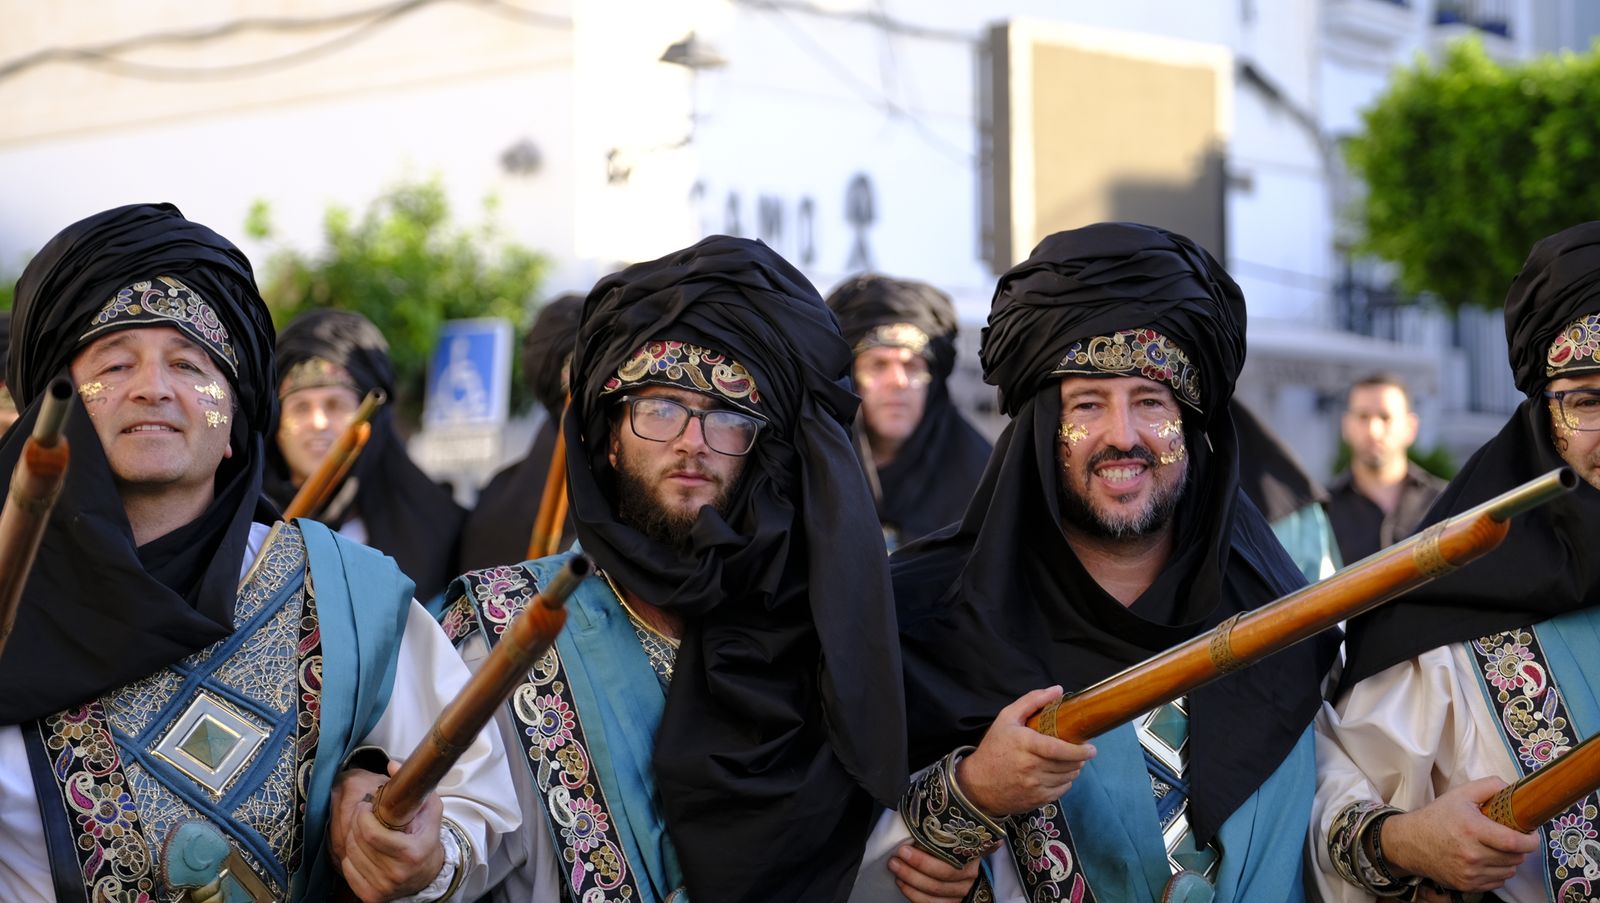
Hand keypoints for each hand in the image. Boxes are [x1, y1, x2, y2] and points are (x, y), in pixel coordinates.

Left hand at [331, 760, 447, 901]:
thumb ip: (414, 787)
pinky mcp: (371, 896)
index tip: (366, 806)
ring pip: (349, 855)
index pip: (371, 833)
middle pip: (357, 842)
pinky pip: (347, 870)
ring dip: (352, 838)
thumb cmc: (426, 838)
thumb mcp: (430, 810)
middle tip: (363, 814)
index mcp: (411, 853)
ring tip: (363, 830)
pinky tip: (362, 849)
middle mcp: (396, 874)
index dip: (362, 816)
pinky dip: (350, 856)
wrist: (428, 874)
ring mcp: (382, 888)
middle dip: (356, 823)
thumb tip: (392, 764)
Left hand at [888, 842, 978, 902]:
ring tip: (895, 870)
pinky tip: (903, 884)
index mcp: (970, 852)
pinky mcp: (952, 901)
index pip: (947, 858)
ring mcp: (962, 890)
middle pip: (940, 876)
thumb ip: (933, 833)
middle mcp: (969, 873)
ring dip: (910, 882)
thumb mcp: (945, 833)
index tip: (903, 850)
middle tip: (894, 860)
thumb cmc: (947, 840)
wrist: (956, 855)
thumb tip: (909, 832)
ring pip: (935, 892)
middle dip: (913, 869)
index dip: (923, 858)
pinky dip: (914, 895)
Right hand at [955, 687, 1096, 816]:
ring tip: (1070, 762)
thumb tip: (1058, 690)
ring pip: (1067, 778)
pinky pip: (1061, 791)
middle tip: (1081, 752)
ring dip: (1073, 769)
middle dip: (1079, 758)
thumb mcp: (1006, 718)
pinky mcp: (1036, 800)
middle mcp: (1031, 767)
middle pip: (1067, 764)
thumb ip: (1032, 701)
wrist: (977, 784)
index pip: (1059, 749)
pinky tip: (1058, 774)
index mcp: (1025, 744)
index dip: (1079, 750)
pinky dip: (1065, 782)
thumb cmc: (994, 747)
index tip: (1091, 748)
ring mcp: (1034, 786)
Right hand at [1380, 777, 1538, 892]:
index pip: (1514, 842)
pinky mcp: (1467, 885)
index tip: (1531, 835)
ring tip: (1497, 849)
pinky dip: (1498, 872)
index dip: (1531, 841)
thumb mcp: (1460, 794)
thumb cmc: (1437, 817)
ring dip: (1509, 860)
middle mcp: (1472, 855)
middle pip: (1515, 857)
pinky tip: (1487, 860)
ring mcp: (1470, 873)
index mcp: (1472, 830)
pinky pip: (1498, 881)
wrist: (1410, 842)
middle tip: (1511, 838)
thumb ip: (1489, 786)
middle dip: (1520, 848)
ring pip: (1509, 871)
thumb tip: (1515, 790)